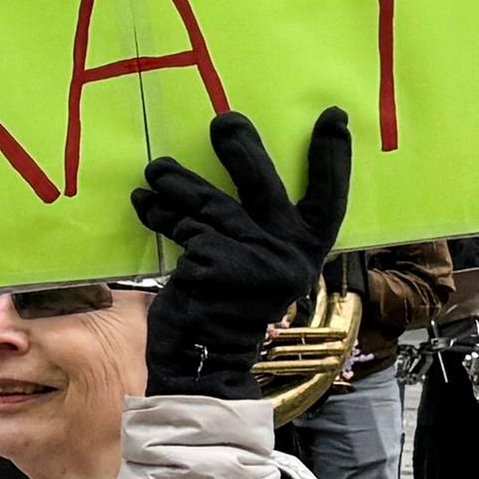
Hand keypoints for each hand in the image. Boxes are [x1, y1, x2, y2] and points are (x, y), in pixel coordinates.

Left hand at [131, 108, 351, 399]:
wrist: (202, 361)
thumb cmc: (228, 309)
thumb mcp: (257, 270)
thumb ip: (259, 232)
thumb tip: (235, 171)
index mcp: (305, 253)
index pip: (328, 201)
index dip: (332, 160)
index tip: (334, 117)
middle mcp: (286, 255)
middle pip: (264, 187)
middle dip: (242, 149)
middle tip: (225, 121)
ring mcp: (250, 260)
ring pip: (210, 205)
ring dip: (178, 182)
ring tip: (158, 169)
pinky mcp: (213, 266)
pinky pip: (183, 228)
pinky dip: (160, 214)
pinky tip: (144, 204)